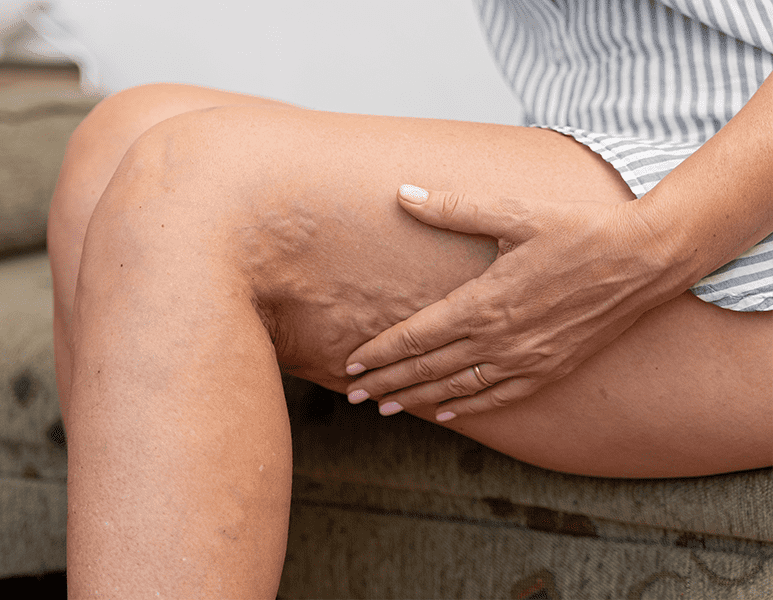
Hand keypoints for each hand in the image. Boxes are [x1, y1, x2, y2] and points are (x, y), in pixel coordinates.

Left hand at [344, 184, 678, 421]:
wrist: (643, 259)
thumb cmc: (578, 230)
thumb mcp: (514, 211)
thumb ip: (454, 208)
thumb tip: (404, 193)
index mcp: (483, 302)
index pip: (415, 337)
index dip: (379, 352)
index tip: (349, 364)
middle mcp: (499, 339)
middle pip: (427, 369)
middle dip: (386, 382)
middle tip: (353, 396)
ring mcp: (526, 359)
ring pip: (457, 389)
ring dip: (417, 400)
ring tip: (386, 408)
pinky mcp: (550, 368)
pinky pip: (499, 397)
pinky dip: (467, 408)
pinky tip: (445, 414)